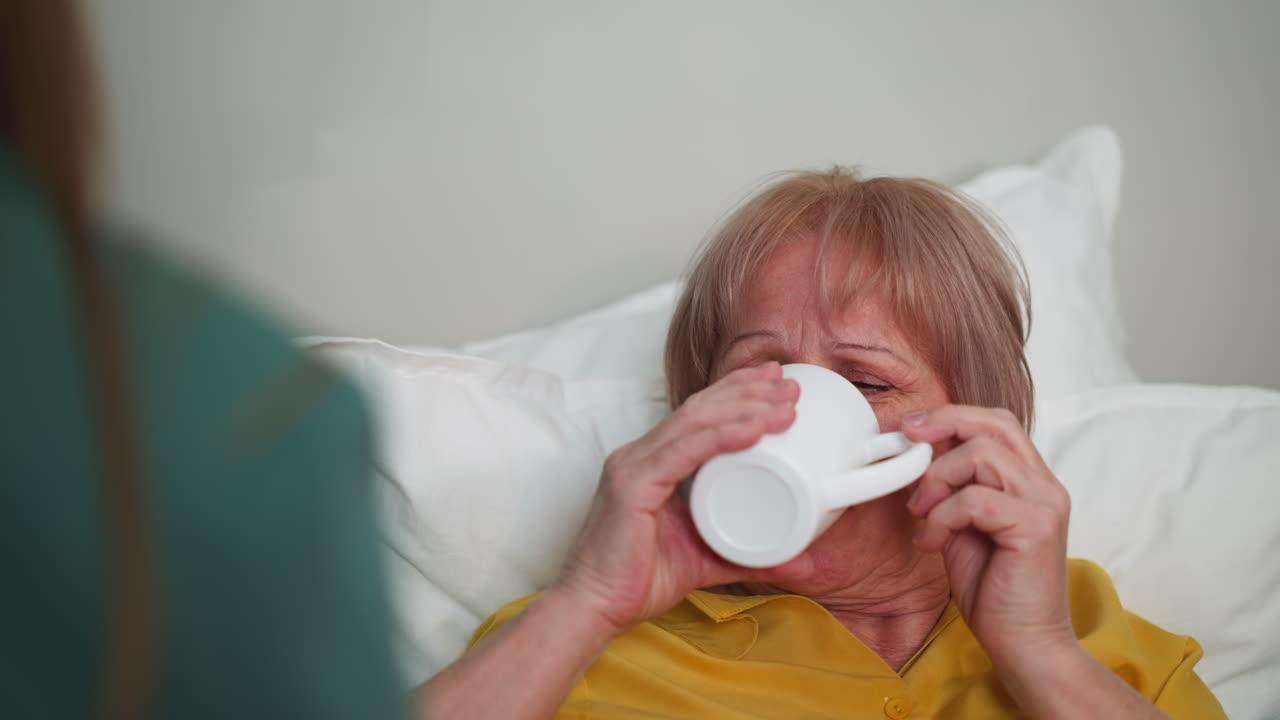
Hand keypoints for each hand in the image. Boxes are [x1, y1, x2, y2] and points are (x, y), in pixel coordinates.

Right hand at [552, 362, 806, 636]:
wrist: (595, 609)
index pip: (697, 414)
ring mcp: (632, 465)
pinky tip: (753, 428)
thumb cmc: (641, 581)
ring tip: (784, 402)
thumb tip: (803, 563)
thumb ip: (752, 557)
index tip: (776, 383)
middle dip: (746, 390)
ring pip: (695, 422)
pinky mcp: (631, 485)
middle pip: (699, 408)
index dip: (736, 392)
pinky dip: (721, 437)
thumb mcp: (709, 560)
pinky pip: (682, 452)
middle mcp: (639, 455)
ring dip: (744, 407)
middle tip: (788, 381)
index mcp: (652, 463)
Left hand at [902, 405, 1074, 666]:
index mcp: (1030, 481)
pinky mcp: (1036, 527)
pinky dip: (943, 516)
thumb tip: (915, 460)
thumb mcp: (961, 528)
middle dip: (943, 424)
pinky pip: (976, 499)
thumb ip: (949, 492)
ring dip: (938, 479)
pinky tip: (932, 541)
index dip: (951, 416)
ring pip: (983, 455)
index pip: (997, 423)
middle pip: (995, 424)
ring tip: (922, 513)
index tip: (910, 427)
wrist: (1024, 644)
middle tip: (908, 442)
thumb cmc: (994, 590)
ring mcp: (1045, 504)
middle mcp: (1044, 485)